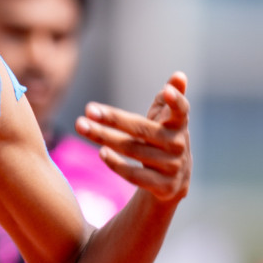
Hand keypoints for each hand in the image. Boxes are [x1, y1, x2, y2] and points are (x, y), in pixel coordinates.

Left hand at [75, 72, 191, 202]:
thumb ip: (170, 97)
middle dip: (113, 119)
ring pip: (132, 150)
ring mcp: (172, 167)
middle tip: (88, 109)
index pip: (181, 110)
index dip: (176, 100)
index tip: (166, 90)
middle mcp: (178, 145)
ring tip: (82, 126)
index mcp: (179, 125)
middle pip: (141, 129)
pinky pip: (134, 175)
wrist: (174, 181)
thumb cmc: (164, 139)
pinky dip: (115, 163)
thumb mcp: (167, 119)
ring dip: (104, 137)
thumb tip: (179, 75)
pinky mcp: (163, 187)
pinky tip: (101, 152)